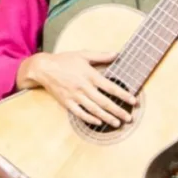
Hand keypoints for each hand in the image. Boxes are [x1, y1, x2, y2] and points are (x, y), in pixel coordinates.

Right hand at [18, 51, 135, 127]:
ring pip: (93, 109)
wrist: (43, 68)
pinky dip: (89, 119)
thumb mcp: (83, 54)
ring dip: (106, 117)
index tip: (133, 101)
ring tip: (117, 123)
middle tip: (129, 118)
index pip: (110, 87)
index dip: (123, 94)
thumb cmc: (64, 60)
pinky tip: (98, 122)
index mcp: (89, 75)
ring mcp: (74, 96)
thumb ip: (100, 55)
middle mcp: (83, 87)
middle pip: (104, 102)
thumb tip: (116, 54)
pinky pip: (80, 113)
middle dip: (118, 111)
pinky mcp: (67, 102)